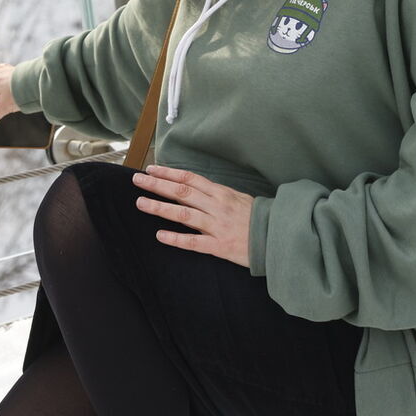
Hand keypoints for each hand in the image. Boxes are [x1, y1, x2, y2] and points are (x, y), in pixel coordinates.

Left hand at [132, 165, 252, 267]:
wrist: (279, 238)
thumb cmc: (259, 218)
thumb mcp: (238, 199)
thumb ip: (216, 195)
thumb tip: (195, 189)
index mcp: (221, 193)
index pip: (190, 178)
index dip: (169, 173)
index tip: (151, 169)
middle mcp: (217, 206)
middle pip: (182, 192)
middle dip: (157, 185)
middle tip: (137, 179)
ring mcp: (217, 226)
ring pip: (184, 214)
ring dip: (160, 208)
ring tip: (141, 203)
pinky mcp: (220, 246)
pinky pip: (194, 242)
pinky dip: (176, 239)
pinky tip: (160, 235)